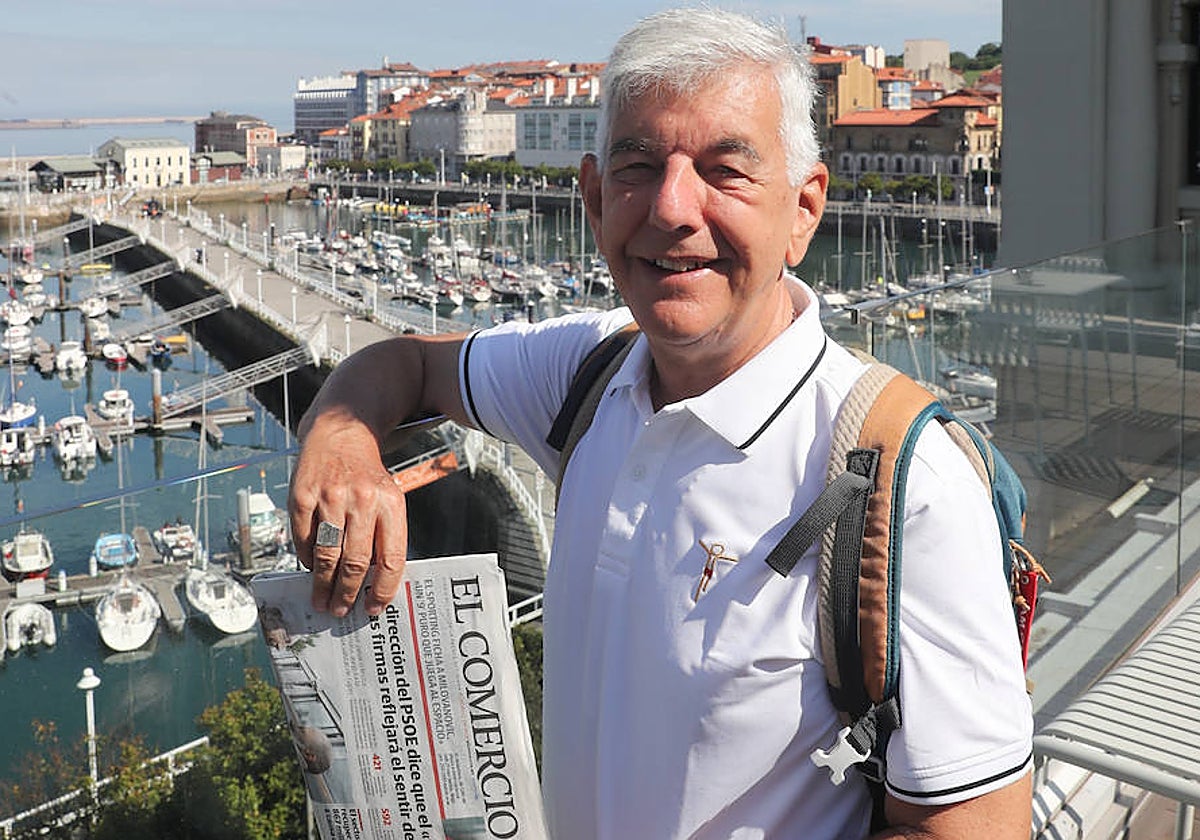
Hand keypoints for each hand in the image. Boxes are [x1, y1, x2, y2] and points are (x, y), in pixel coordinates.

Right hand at [289, 411, 407, 616]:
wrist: (341, 434)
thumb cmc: (367, 477)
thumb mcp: (388, 499)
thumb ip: (384, 537)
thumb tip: (375, 585)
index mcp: (391, 503)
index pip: (391, 558)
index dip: (383, 589)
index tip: (374, 608)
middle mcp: (361, 499)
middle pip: (356, 562)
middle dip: (348, 594)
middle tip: (341, 610)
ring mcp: (330, 497)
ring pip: (327, 555)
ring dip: (324, 585)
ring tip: (322, 601)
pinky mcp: (302, 496)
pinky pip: (304, 540)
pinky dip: (307, 560)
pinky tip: (310, 569)